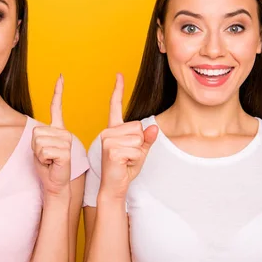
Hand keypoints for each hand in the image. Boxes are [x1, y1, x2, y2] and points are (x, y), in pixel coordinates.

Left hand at [33, 75, 72, 198]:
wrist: (56, 184)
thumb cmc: (47, 168)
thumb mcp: (39, 148)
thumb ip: (38, 137)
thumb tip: (35, 132)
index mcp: (59, 130)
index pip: (57, 107)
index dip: (58, 91)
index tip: (61, 76)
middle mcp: (64, 133)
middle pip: (36, 132)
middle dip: (35, 147)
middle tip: (45, 157)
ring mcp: (66, 141)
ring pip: (39, 142)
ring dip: (39, 154)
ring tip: (48, 161)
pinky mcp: (65, 151)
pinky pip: (43, 151)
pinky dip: (43, 160)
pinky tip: (51, 164)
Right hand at [99, 74, 157, 200]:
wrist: (114, 187)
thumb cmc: (125, 169)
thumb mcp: (140, 152)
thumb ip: (146, 139)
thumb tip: (154, 128)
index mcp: (113, 130)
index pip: (115, 106)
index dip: (118, 89)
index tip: (118, 74)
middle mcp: (108, 132)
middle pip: (138, 127)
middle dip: (139, 144)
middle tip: (128, 156)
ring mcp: (108, 140)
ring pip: (138, 139)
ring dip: (138, 153)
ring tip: (126, 160)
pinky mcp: (111, 150)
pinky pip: (136, 150)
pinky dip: (136, 160)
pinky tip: (124, 164)